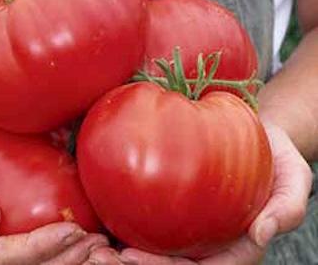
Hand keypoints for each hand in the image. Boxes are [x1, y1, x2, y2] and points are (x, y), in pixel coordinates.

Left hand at [88, 123, 312, 264]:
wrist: (258, 131)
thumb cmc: (277, 156)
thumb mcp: (294, 178)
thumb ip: (286, 208)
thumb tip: (261, 234)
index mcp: (235, 247)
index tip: (131, 258)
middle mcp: (207, 242)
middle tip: (97, 255)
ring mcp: (188, 225)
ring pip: (152, 249)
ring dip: (119, 253)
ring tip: (89, 243)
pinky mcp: (173, 204)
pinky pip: (146, 218)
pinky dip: (121, 224)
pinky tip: (98, 216)